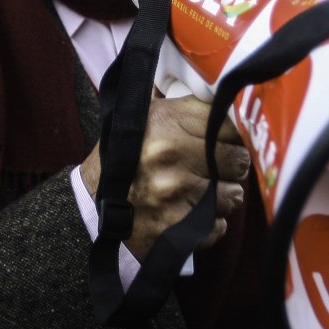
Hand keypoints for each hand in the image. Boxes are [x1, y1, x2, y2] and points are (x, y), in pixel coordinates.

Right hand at [80, 94, 248, 260]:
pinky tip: (190, 215)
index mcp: (165, 121)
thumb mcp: (147, 116)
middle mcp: (170, 154)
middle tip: (216, 171)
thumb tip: (228, 100)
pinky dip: (209, 225)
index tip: (223, 145)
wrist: (90, 204)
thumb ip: (186, 107)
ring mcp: (173, 193)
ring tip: (199, 194)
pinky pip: (219, 226)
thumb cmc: (125, 157)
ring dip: (221, 198)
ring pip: (233, 196)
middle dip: (231, 168)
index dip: (231, 138)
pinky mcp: (174, 228)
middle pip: (238, 162)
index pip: (231, 128)